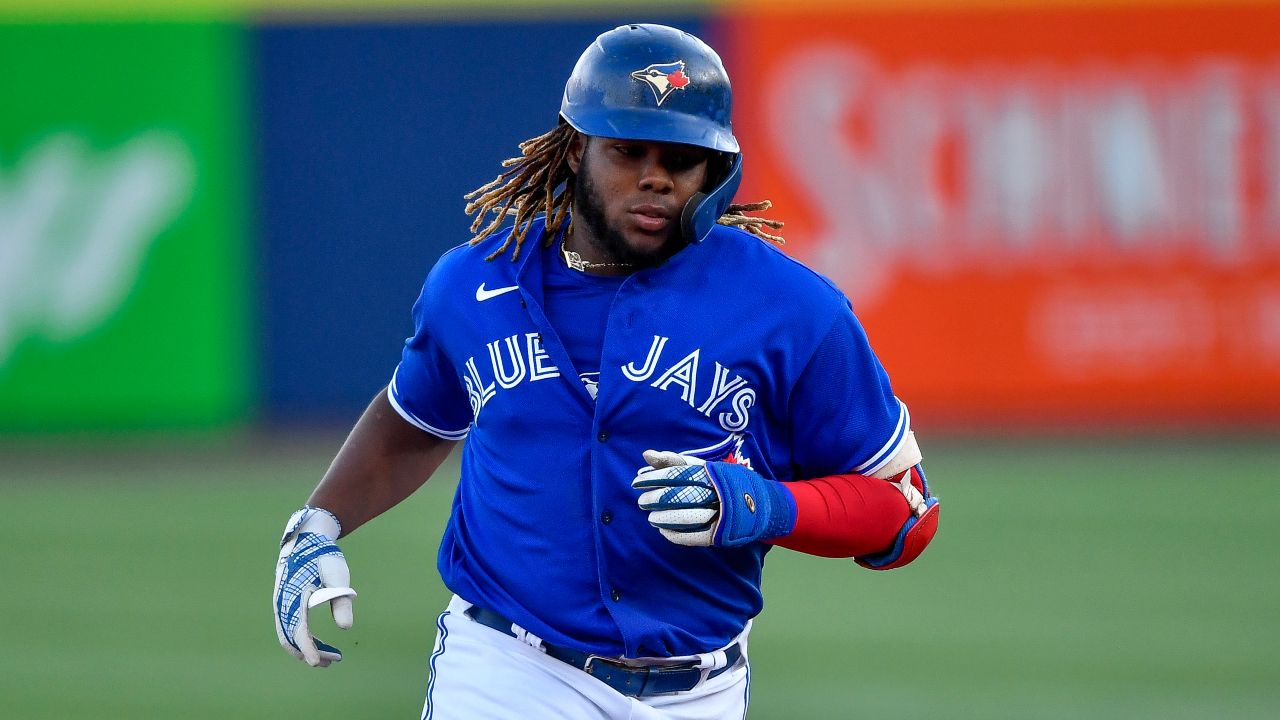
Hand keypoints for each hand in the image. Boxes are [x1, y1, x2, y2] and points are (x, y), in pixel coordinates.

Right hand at [272, 507, 357, 666]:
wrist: (305, 541)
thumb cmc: (323, 556)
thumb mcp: (337, 574)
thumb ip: (341, 600)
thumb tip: (346, 628)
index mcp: (294, 595)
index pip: (298, 629)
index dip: (307, 648)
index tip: (317, 662)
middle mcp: (282, 604)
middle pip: (291, 638)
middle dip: (310, 653)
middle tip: (334, 661)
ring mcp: (280, 606)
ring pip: (288, 637)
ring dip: (306, 650)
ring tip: (330, 659)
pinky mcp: (283, 606)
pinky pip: (289, 629)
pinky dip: (303, 641)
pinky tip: (321, 646)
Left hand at [632, 450, 795, 546]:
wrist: (758, 504)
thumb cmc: (720, 481)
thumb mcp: (698, 466)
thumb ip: (672, 461)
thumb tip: (645, 454)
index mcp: (710, 472)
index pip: (678, 473)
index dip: (656, 477)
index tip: (637, 481)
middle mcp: (716, 490)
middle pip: (680, 494)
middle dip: (657, 499)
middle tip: (641, 502)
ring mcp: (721, 511)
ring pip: (687, 515)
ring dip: (665, 518)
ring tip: (651, 519)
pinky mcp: (721, 531)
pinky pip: (695, 535)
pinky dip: (676, 535)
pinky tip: (664, 532)